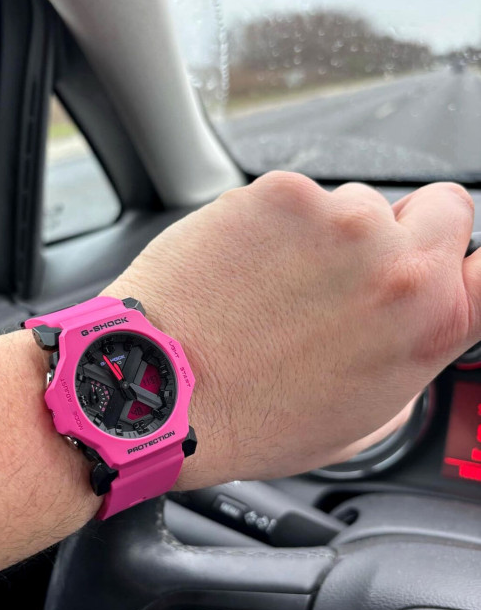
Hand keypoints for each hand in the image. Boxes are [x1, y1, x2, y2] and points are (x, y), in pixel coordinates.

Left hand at [102, 173, 480, 488]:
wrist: (160, 388)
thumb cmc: (250, 417)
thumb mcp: (359, 416)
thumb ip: (406, 354)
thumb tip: (415, 320)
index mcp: (430, 324)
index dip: (470, 261)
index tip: (452, 262)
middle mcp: (396, 265)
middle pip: (441, 207)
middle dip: (406, 232)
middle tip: (351, 270)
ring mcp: (339, 220)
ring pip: (354, 202)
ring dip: (326, 234)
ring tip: (272, 284)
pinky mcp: (280, 192)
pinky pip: (294, 196)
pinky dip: (272, 222)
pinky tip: (241, 265)